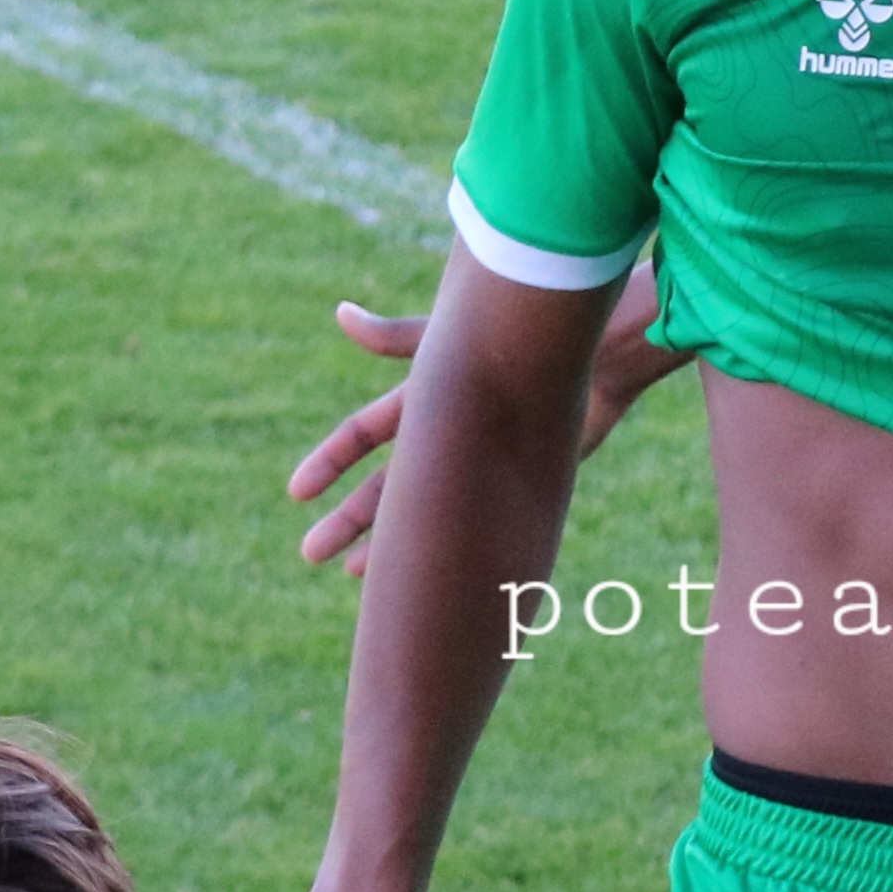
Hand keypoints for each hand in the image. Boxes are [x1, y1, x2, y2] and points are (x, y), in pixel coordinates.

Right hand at [291, 264, 679, 573]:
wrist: (597, 359)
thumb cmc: (521, 341)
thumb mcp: (450, 344)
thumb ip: (395, 338)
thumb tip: (340, 314)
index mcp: (423, 401)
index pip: (361, 436)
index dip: (328, 462)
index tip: (295, 492)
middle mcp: (443, 437)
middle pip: (384, 486)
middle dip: (347, 519)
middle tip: (309, 552)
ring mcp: (474, 466)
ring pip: (421, 513)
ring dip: (387, 543)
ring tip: (356, 577)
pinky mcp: (509, 486)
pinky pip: (468, 526)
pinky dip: (445, 549)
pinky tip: (426, 576)